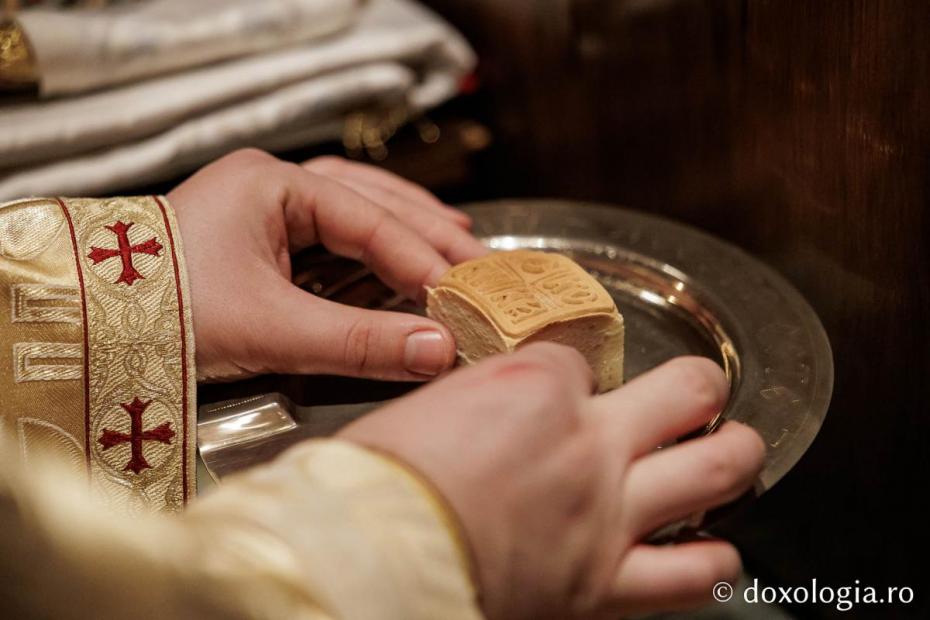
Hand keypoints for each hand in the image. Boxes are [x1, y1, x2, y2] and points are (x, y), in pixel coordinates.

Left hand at [168, 149, 486, 380]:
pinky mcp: (257, 240)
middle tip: (478, 261)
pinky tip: (395, 261)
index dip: (421, 259)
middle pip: (371, 200)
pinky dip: (369, 250)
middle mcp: (270, 185)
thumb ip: (358, 340)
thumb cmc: (163, 312)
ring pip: (353, 210)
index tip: (462, 293)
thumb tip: (438, 352)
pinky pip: (330, 236)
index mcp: (271, 183)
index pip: (368, 219)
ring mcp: (262, 209)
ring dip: (403, 231)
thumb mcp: (271, 328)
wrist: (84, 325)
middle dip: (426, 232)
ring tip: (454, 245)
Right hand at [340, 346, 765, 618]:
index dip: (574, 369)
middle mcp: (586, 444)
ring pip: (718, 469)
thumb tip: (492, 404)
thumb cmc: (376, 488)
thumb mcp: (423, 409)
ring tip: (733, 452)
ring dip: (735, 456)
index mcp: (533, 388)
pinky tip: (709, 551)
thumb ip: (478, 397)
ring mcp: (605, 514)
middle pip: (688, 388)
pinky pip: (691, 575)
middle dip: (699, 384)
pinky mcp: (604, 585)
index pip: (582, 357)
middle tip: (696, 391)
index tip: (563, 383)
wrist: (365, 565)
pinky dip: (712, 561)